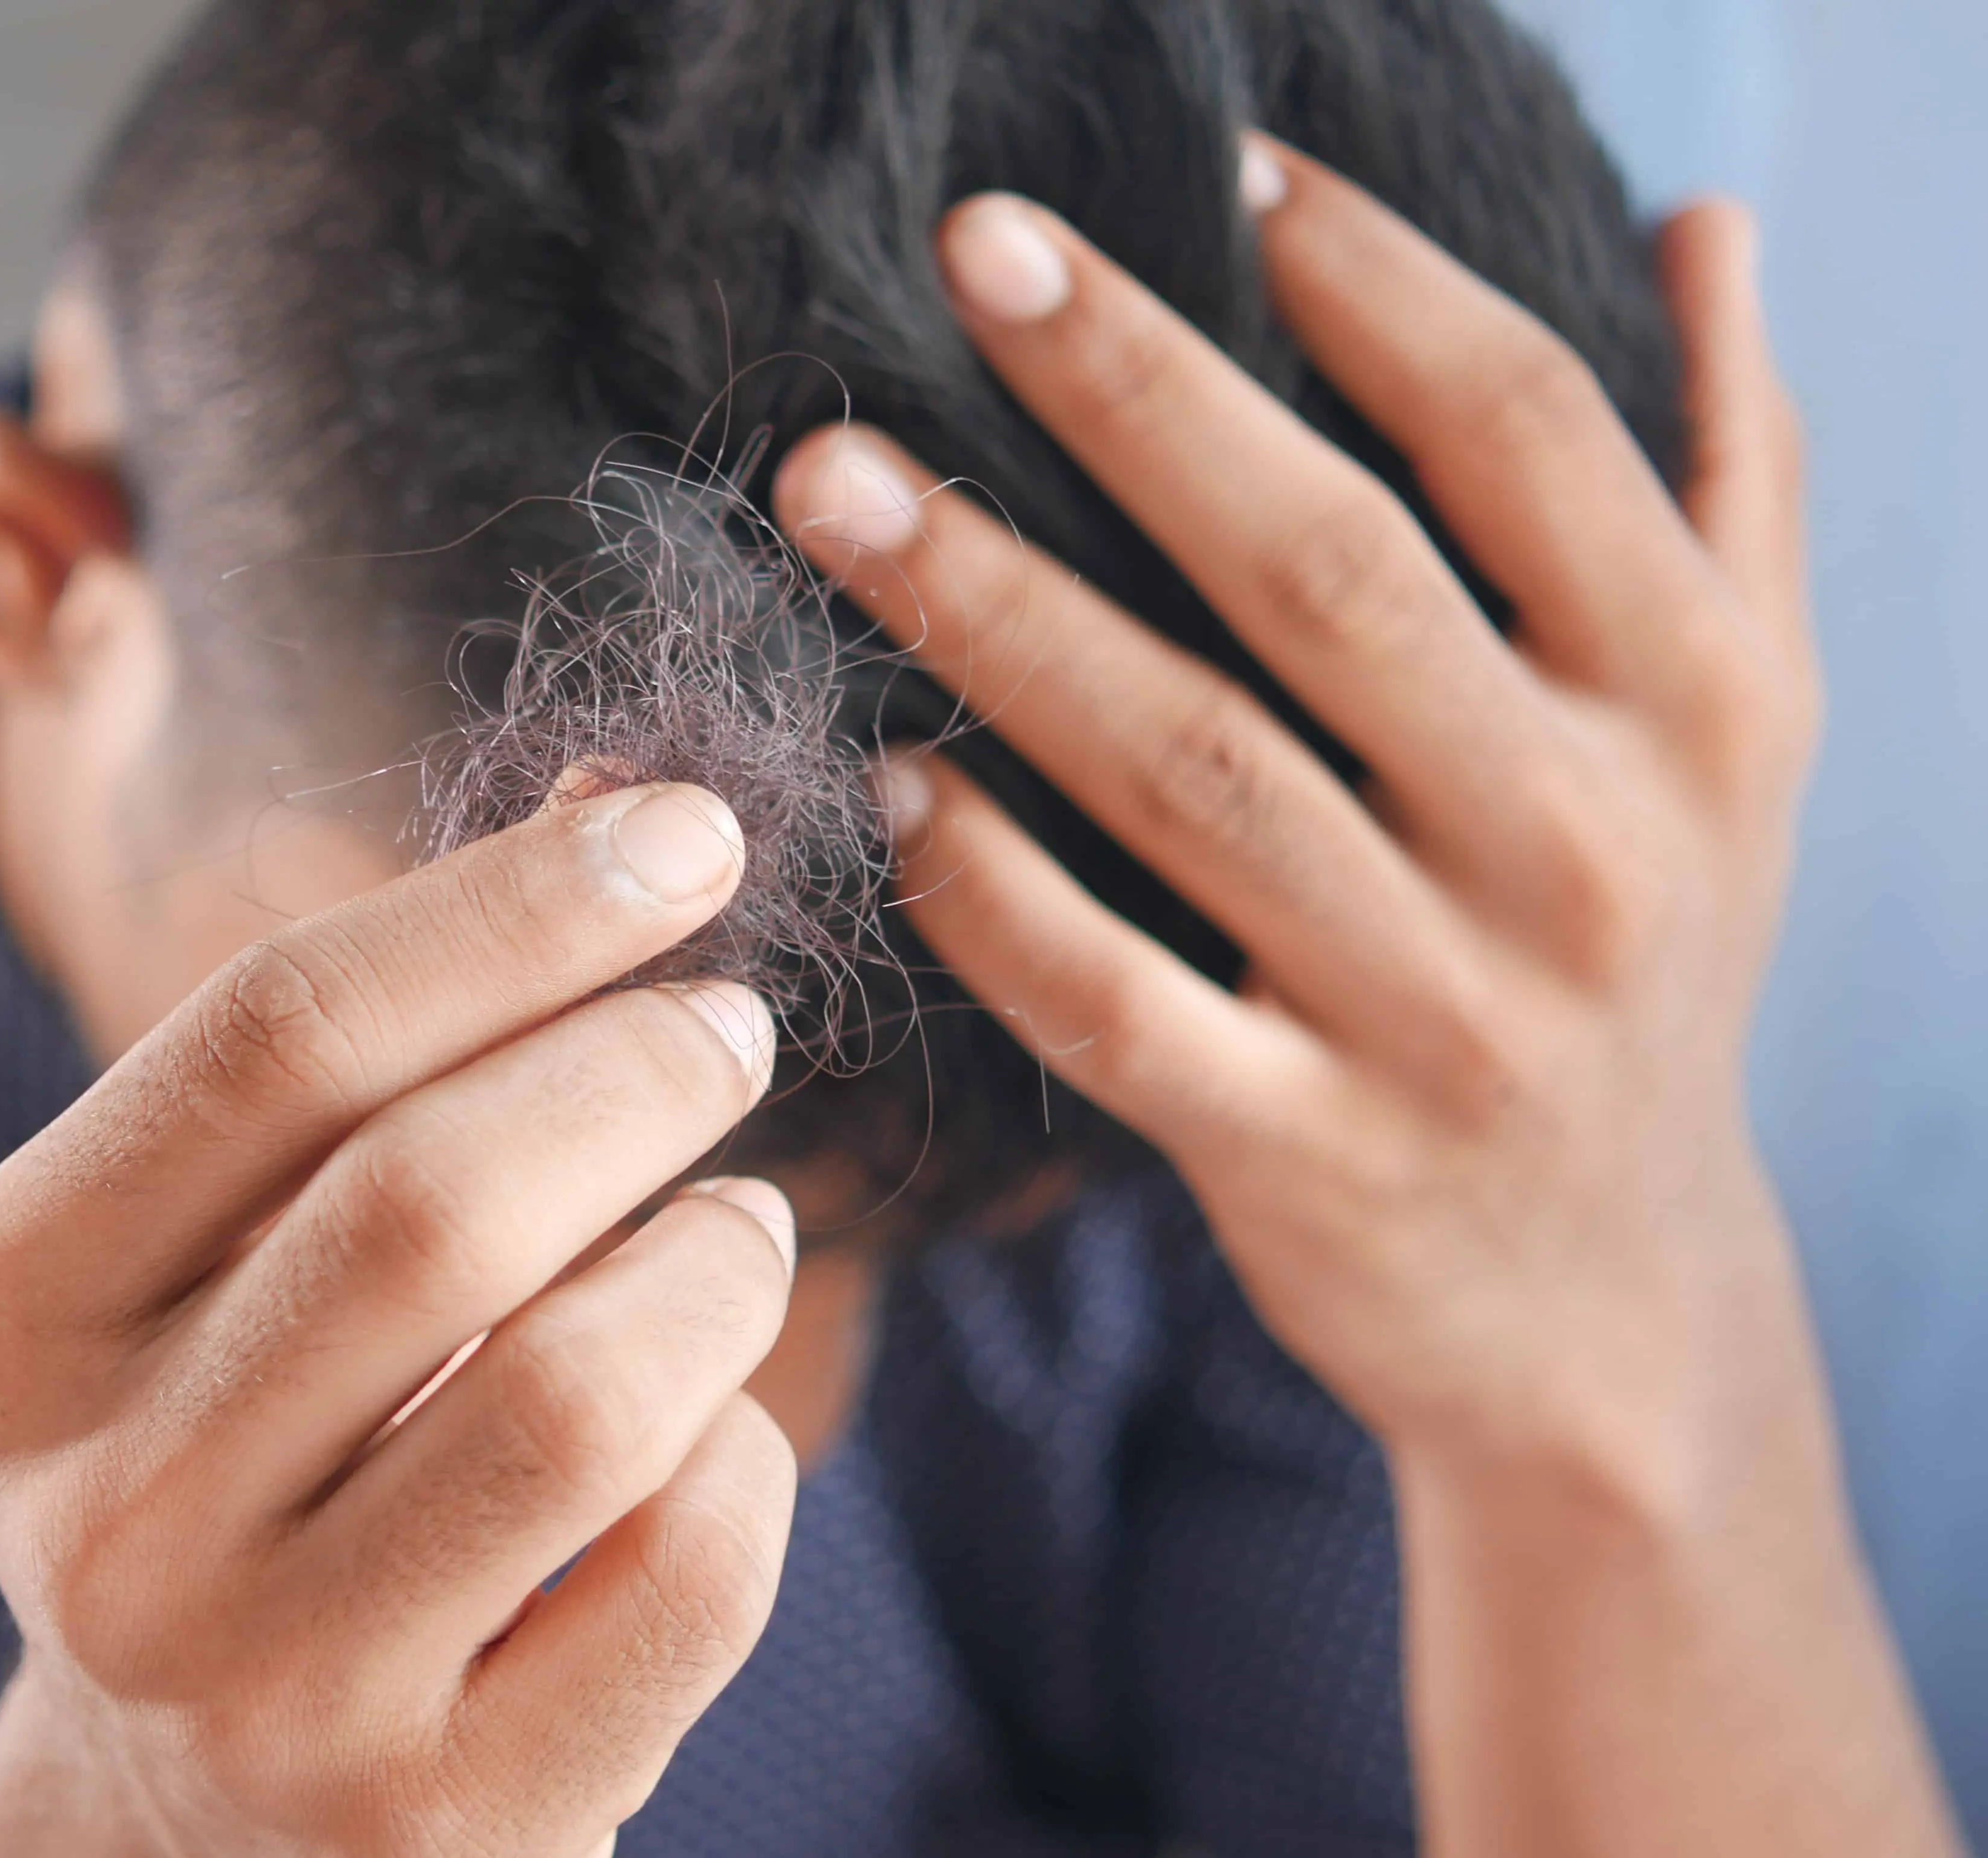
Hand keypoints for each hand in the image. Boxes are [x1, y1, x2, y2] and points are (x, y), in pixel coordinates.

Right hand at [0, 782, 798, 1857]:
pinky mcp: (439, 1830)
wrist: (192, 1825)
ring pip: (582, 1394)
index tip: (685, 834)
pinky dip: (749, 1457)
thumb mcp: (232, 1253)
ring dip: (717, 1263)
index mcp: (7, 1322)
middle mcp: (105, 1519)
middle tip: (727, 1027)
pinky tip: (711, 1429)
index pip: (273, 1036)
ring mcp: (267, 1696)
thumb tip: (631, 799)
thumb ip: (394, 1039)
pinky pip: (688, 1572)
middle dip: (635, 1067)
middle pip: (430, 1199)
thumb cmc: (245, 1454)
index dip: (511, 908)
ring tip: (739, 1225)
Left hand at [772, 143, 1959, 1854]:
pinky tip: (888, 781)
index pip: (1526, 434)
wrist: (1611, 1300)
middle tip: (966, 252)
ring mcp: (1441, 1016)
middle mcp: (1581, 846)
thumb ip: (1730, 476)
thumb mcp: (1739, 728)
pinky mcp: (1308, 1158)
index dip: (1374, 282)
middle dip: (1134, 395)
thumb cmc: (1645, 954)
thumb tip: (1705, 226)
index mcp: (1690, 703)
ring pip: (1189, 771)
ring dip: (997, 613)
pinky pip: (1120, 1005)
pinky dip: (992, 893)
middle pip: (1327, 571)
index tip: (1221, 162)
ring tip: (834, 486)